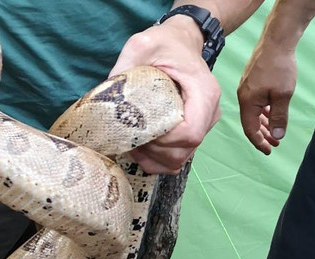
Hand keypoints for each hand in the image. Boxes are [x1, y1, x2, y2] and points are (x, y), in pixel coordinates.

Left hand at [110, 15, 221, 174]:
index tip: (140, 131)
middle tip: (129, 138)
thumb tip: (105, 97)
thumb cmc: (165, 43)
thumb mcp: (142, 45)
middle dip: (153, 151)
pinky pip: (177, 158)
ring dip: (154, 158)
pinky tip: (141, 148)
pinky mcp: (192, 131)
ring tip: (132, 144)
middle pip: (184, 150)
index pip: (191, 132)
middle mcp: (209, 113)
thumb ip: (124, 66)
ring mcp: (203, 124)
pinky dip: (158, 160)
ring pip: (180, 159)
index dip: (164, 141)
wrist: (181, 42)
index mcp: (204, 93)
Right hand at [237, 42, 296, 154]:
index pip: (250, 129)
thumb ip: (279, 117)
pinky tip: (271, 113)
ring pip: (253, 113)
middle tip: (274, 145)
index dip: (259, 142)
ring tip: (275, 132)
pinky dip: (263, 112)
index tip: (269, 150)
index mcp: (248, 102)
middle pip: (250, 122)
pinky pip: (255, 103)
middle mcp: (243, 96)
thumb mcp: (283, 95)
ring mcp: (247, 89)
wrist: (276, 42)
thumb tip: (277, 135)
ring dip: (264, 124)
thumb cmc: (278, 66)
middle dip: (263, 135)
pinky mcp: (252, 82)